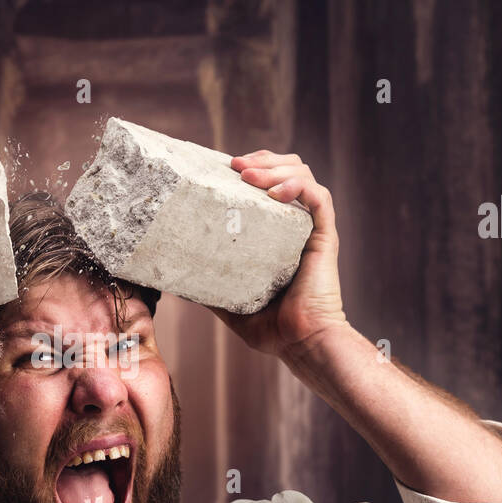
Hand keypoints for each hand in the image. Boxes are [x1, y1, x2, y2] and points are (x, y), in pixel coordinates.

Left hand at [208, 151, 348, 359]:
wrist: (301, 343)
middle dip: (264, 159)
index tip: (227, 167)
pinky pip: (319, 198)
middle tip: (236, 165)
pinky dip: (298, 186)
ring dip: (276, 167)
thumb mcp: (232, 304)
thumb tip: (176, 283)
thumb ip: (211, 289)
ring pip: (304, 175)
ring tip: (249, 176)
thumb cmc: (273, 330)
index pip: (271, 184)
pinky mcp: (325, 237)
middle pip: (290, 169)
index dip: (254, 168)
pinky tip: (276, 193)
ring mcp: (312, 229)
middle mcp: (297, 225)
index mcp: (279, 233)